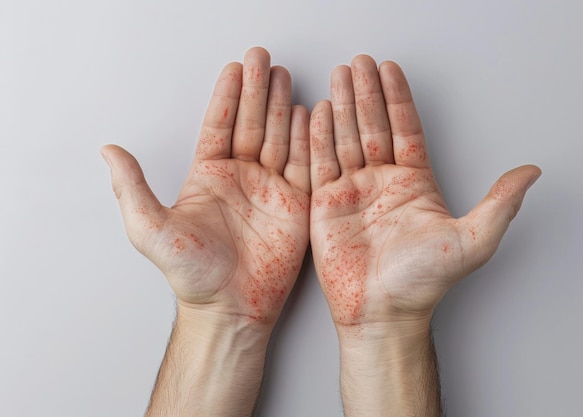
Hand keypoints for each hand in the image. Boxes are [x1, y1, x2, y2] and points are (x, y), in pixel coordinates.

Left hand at [102, 47, 309, 326]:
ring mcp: (271, 190)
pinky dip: (308, 139)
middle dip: (258, 90)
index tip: (234, 68)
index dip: (228, 96)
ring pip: (279, 138)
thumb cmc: (192, 274)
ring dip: (282, 106)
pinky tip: (310, 114)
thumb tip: (108, 150)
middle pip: (251, 124)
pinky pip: (304, 165)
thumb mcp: (150, 228)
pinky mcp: (296, 205)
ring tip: (286, 77)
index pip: (220, 126)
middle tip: (262, 58)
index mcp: (209, 177)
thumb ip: (132, 187)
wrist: (229, 307)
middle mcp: (241, 178)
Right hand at [310, 55, 540, 328]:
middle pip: (374, 126)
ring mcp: (353, 192)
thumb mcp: (471, 241)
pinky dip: (318, 138)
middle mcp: (383, 182)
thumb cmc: (422, 282)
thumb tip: (531, 172)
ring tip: (338, 77)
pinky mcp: (326, 206)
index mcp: (414, 183)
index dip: (398, 98)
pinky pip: (321, 164)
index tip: (390, 70)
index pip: (405, 129)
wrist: (382, 313)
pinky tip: (316, 113)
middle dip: (366, 93)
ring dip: (341, 107)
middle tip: (359, 64)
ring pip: (346, 139)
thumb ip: (499, 204)